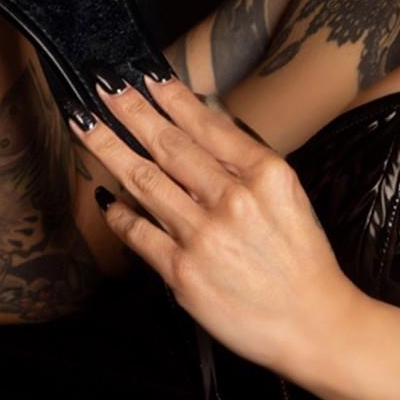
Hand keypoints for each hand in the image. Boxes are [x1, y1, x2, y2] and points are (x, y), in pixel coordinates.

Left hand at [67, 75, 360, 381]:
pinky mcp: (182, 273)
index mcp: (266, 175)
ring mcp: (204, 236)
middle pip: (168, 146)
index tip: (144, 75)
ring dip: (109, 148)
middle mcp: (233, 200)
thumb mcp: (290, 196)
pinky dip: (118, 212)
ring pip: (144, 181)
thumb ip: (247, 162)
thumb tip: (204, 122)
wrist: (313, 323)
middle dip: (129, 111)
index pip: (207, 125)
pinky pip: (138, 233)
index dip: (170, 98)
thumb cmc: (302, 261)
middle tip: (102, 86)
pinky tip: (104, 195)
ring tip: (86, 126)